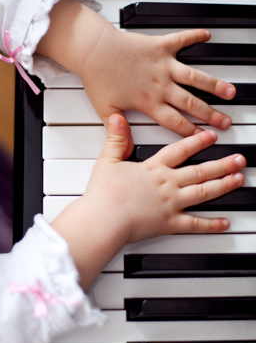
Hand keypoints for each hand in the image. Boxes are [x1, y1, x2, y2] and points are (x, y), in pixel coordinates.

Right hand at [51, 114, 244, 290]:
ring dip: (223, 185)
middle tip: (239, 159)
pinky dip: (211, 224)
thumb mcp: (107, 160)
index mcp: (153, 168)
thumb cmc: (103, 194)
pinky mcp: (169, 223)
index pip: (180, 150)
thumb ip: (116, 139)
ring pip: (203, 193)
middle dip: (222, 163)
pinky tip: (224, 222)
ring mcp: (170, 204)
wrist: (103, 220)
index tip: (211, 136)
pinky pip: (194, 224)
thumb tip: (116, 118)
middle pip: (200, 171)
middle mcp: (167, 184)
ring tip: (239, 179)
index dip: (197, 142)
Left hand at [79, 25, 235, 148]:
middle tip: (225, 121)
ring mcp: (163, 65)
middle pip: (191, 103)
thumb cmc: (97, 78)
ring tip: (230, 91)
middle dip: (210, 114)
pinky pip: (181, 39)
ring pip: (195, 77)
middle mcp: (160, 85)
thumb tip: (123, 146)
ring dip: (214, 84)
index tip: (205, 137)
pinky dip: (194, 36)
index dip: (192, 132)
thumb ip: (117, 129)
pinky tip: (207, 35)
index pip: (175, 122)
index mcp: (148, 102)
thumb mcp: (105, 110)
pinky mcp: (160, 46)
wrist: (93, 50)